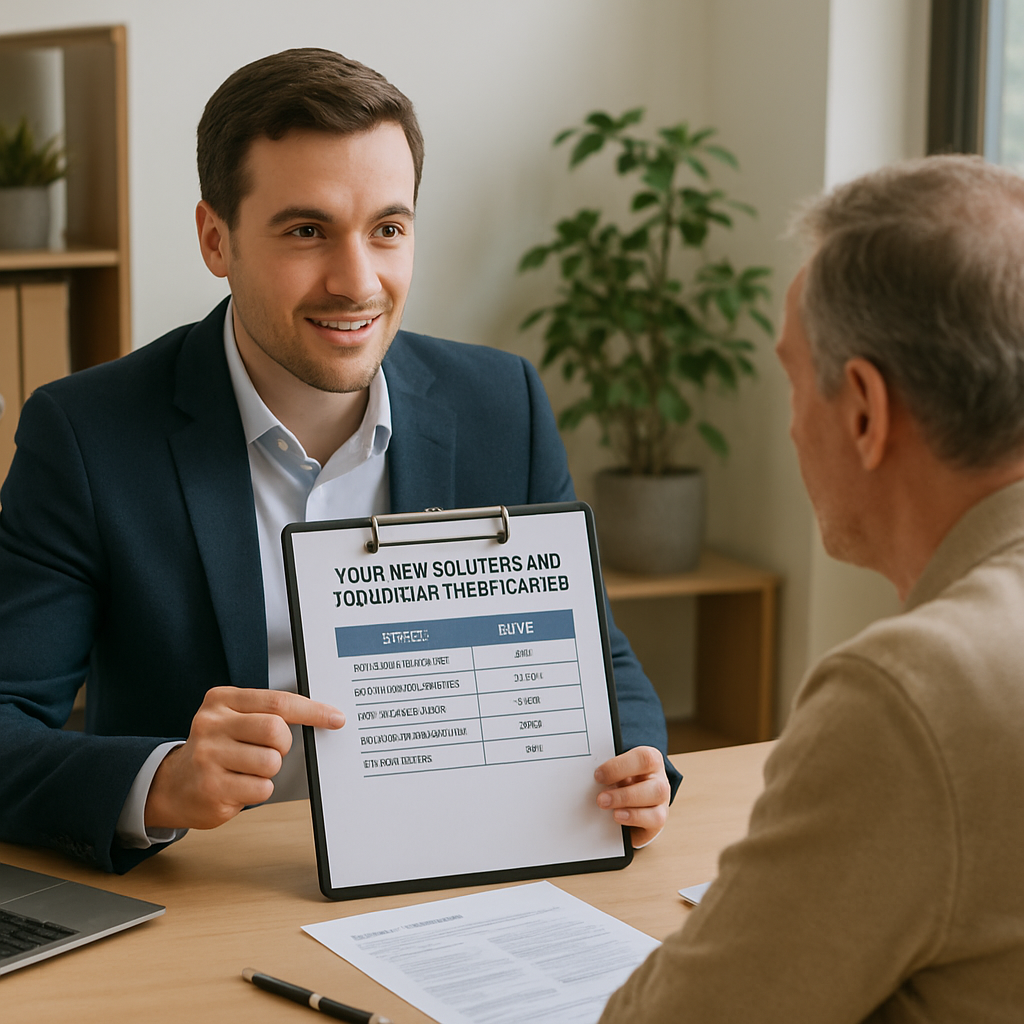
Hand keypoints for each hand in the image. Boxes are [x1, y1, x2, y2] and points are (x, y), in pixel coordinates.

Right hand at [145, 686, 343, 829]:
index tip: (335, 717)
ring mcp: (208, 757)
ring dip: (269, 770)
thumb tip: (321, 714)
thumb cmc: (217, 749)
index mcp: (221, 700)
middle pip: (275, 730)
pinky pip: (261, 789)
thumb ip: (267, 712)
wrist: (173, 785)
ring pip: (271, 762)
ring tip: (247, 769)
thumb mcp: (233, 718)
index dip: (312, 710)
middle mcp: (211, 725)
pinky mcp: (211, 788)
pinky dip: (258, 790)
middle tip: (269, 750)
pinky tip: (237, 786)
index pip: (278, 701)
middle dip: (282, 745)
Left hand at [594, 746, 670, 847]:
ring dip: (629, 805)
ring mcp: (662, 800)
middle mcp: (660, 779)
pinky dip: (634, 818)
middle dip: (624, 794)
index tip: (598, 776)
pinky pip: (655, 819)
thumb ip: (609, 773)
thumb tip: (591, 780)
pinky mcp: (658, 818)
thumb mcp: (616, 772)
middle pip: (655, 785)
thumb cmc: (622, 780)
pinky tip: (618, 817)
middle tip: (601, 799)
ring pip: (656, 801)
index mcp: (650, 760)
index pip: (643, 758)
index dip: (619, 767)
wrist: (631, 798)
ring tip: (608, 808)